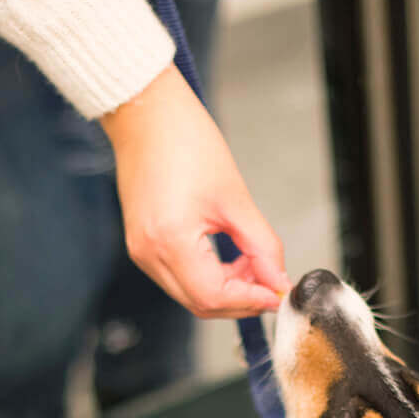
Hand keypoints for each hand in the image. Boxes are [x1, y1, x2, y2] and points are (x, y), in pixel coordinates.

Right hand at [101, 66, 289, 318]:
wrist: (146, 113)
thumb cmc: (184, 140)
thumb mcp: (235, 197)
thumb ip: (261, 246)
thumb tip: (277, 279)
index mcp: (169, 240)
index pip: (213, 297)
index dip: (250, 299)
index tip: (276, 291)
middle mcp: (148, 253)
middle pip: (201, 304)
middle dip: (240, 298)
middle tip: (269, 277)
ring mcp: (141, 251)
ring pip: (190, 294)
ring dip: (225, 288)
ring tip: (249, 260)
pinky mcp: (142, 244)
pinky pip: (179, 277)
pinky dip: (207, 276)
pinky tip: (227, 257)